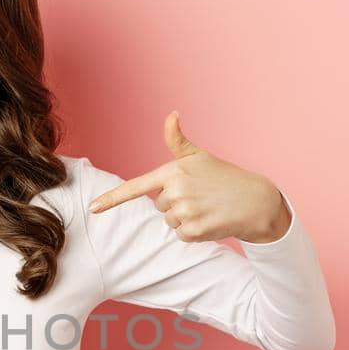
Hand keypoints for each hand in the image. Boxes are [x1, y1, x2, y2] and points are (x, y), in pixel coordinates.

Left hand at [86, 111, 290, 242]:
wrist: (255, 201)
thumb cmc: (224, 177)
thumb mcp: (199, 156)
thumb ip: (177, 140)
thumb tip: (171, 113)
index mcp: (172, 171)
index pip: (136, 187)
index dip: (112, 199)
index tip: (92, 208)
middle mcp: (176, 191)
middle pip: (159, 206)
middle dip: (176, 204)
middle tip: (200, 196)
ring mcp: (184, 212)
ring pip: (169, 222)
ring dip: (185, 218)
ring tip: (206, 207)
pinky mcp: (194, 231)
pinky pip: (180, 235)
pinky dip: (193, 232)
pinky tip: (210, 220)